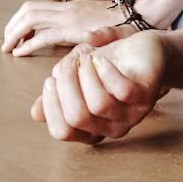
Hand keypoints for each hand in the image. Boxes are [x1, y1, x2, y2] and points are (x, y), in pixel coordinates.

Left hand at [2, 0, 135, 56]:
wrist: (141, 20)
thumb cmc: (122, 27)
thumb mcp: (95, 26)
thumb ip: (80, 31)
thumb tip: (69, 43)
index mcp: (70, 8)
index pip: (35, 7)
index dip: (19, 21)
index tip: (14, 36)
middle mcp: (67, 10)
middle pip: (28, 10)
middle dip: (11, 26)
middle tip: (5, 43)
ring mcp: (71, 18)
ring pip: (31, 19)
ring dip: (15, 33)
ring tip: (8, 47)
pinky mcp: (76, 31)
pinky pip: (44, 35)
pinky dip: (28, 44)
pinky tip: (21, 53)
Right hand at [30, 30, 169, 142]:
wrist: (144, 50)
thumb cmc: (108, 66)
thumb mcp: (77, 78)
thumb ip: (58, 95)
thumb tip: (36, 113)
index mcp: (93, 129)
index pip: (62, 131)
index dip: (51, 105)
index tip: (50, 80)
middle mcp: (112, 128)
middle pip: (77, 117)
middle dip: (65, 84)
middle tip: (68, 63)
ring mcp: (132, 114)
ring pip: (98, 104)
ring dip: (85, 75)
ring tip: (86, 58)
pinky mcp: (146, 94)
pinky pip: (122, 90)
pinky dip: (105, 71)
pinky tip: (101, 58)